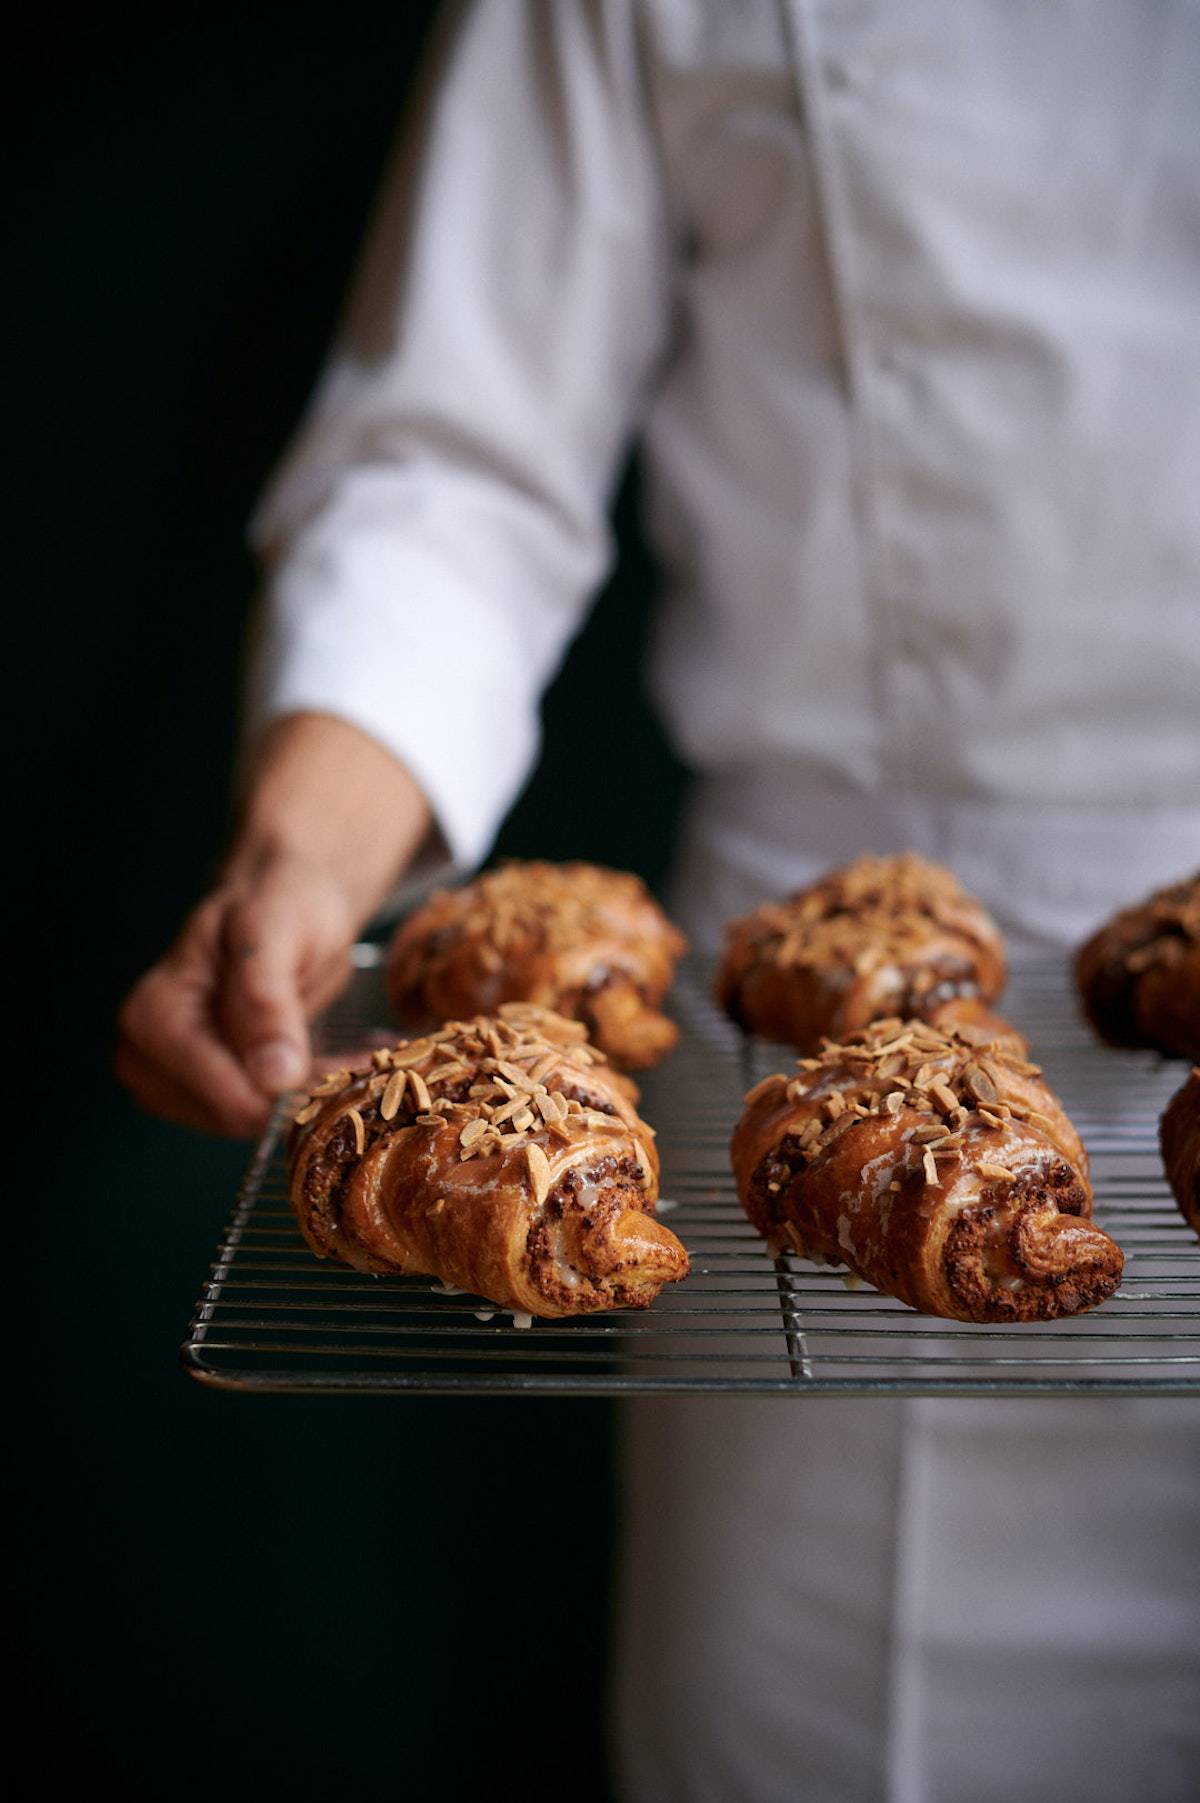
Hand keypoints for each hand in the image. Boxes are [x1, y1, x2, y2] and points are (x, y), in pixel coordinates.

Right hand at [115, 712, 433, 1135]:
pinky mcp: (199, 1097)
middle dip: (306, 1094)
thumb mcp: (275, 932)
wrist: (282, 903)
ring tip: (355, 1057)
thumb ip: (268, 998)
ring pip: (253, 1124)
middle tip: (366, 1061)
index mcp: (154, 1016)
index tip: (356, 1069)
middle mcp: (145, 1057)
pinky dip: (303, 1097)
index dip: (293, 1091)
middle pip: (238, 1116)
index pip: (225, 1095)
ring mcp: (169, 1082)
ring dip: (311, 1097)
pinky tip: (336, 1065)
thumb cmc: (278, 905)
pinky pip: (258, 1118)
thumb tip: (274, 1077)